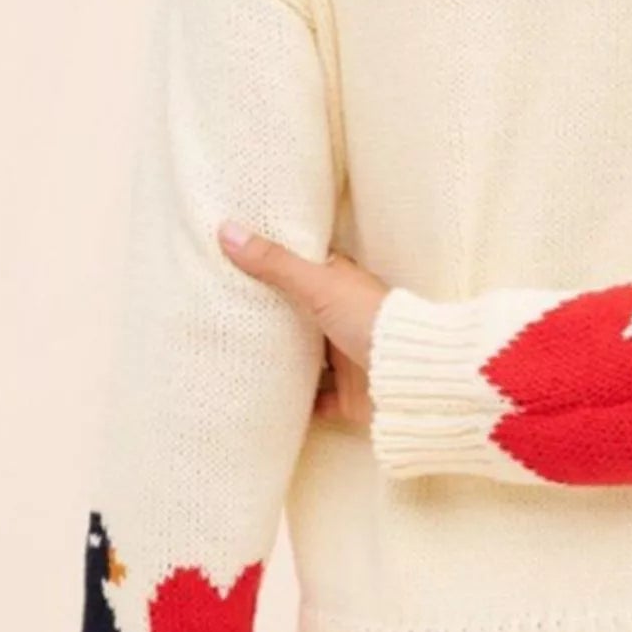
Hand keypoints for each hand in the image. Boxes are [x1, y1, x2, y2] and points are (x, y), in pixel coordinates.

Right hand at [218, 223, 386, 398]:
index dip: (275, 266)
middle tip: (224, 314)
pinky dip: (296, 401)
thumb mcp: (318, 284)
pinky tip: (267, 398)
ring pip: (307, 359)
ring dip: (281, 361)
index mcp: (342, 286)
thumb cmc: (369, 319)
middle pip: (301, 316)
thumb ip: (274, 263)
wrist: (407, 374)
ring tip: (237, 357)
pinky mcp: (347, 395)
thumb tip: (226, 230)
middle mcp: (344, 319)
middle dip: (270, 318)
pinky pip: (316, 400)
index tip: (237, 264)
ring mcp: (347, 358)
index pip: (305, 269)